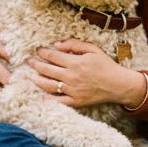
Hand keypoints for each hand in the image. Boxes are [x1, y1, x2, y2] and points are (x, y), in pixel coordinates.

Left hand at [29, 39, 146, 108]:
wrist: (118, 85)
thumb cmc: (106, 66)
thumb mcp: (92, 50)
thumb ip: (74, 45)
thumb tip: (57, 45)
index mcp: (76, 63)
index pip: (53, 56)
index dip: (43, 53)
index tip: (38, 51)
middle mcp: (72, 77)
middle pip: (47, 70)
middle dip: (35, 64)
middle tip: (29, 61)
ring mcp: (73, 91)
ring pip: (48, 85)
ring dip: (37, 80)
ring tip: (30, 76)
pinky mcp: (75, 102)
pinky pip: (58, 101)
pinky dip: (47, 98)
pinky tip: (40, 93)